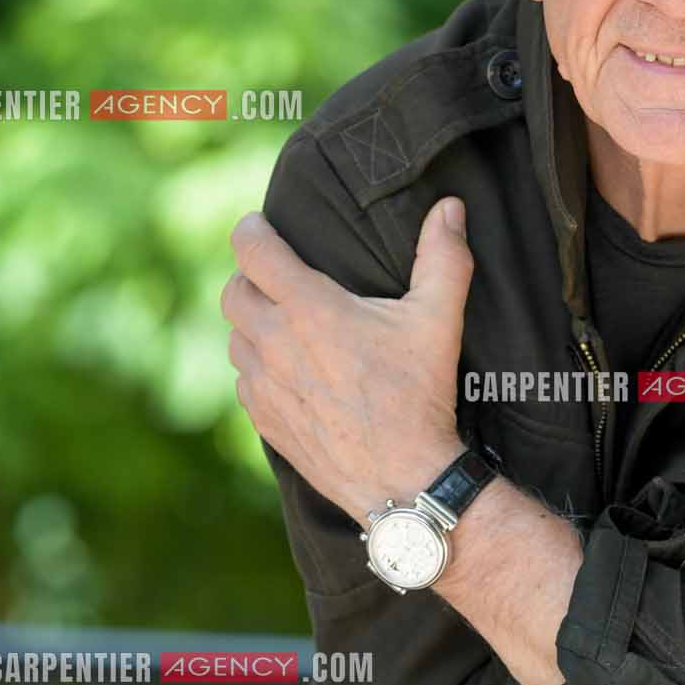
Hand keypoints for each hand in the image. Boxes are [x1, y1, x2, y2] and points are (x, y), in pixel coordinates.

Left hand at [222, 195, 472, 524]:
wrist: (402, 478)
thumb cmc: (419, 395)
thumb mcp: (439, 320)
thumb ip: (444, 257)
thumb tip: (451, 207)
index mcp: (309, 308)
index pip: (251, 250)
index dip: (250, 229)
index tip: (260, 226)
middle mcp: (274, 343)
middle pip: (233, 292)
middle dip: (251, 278)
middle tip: (277, 279)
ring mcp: (264, 385)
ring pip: (234, 338)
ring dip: (252, 325)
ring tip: (284, 325)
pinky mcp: (264, 420)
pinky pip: (244, 380)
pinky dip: (257, 368)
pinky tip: (287, 371)